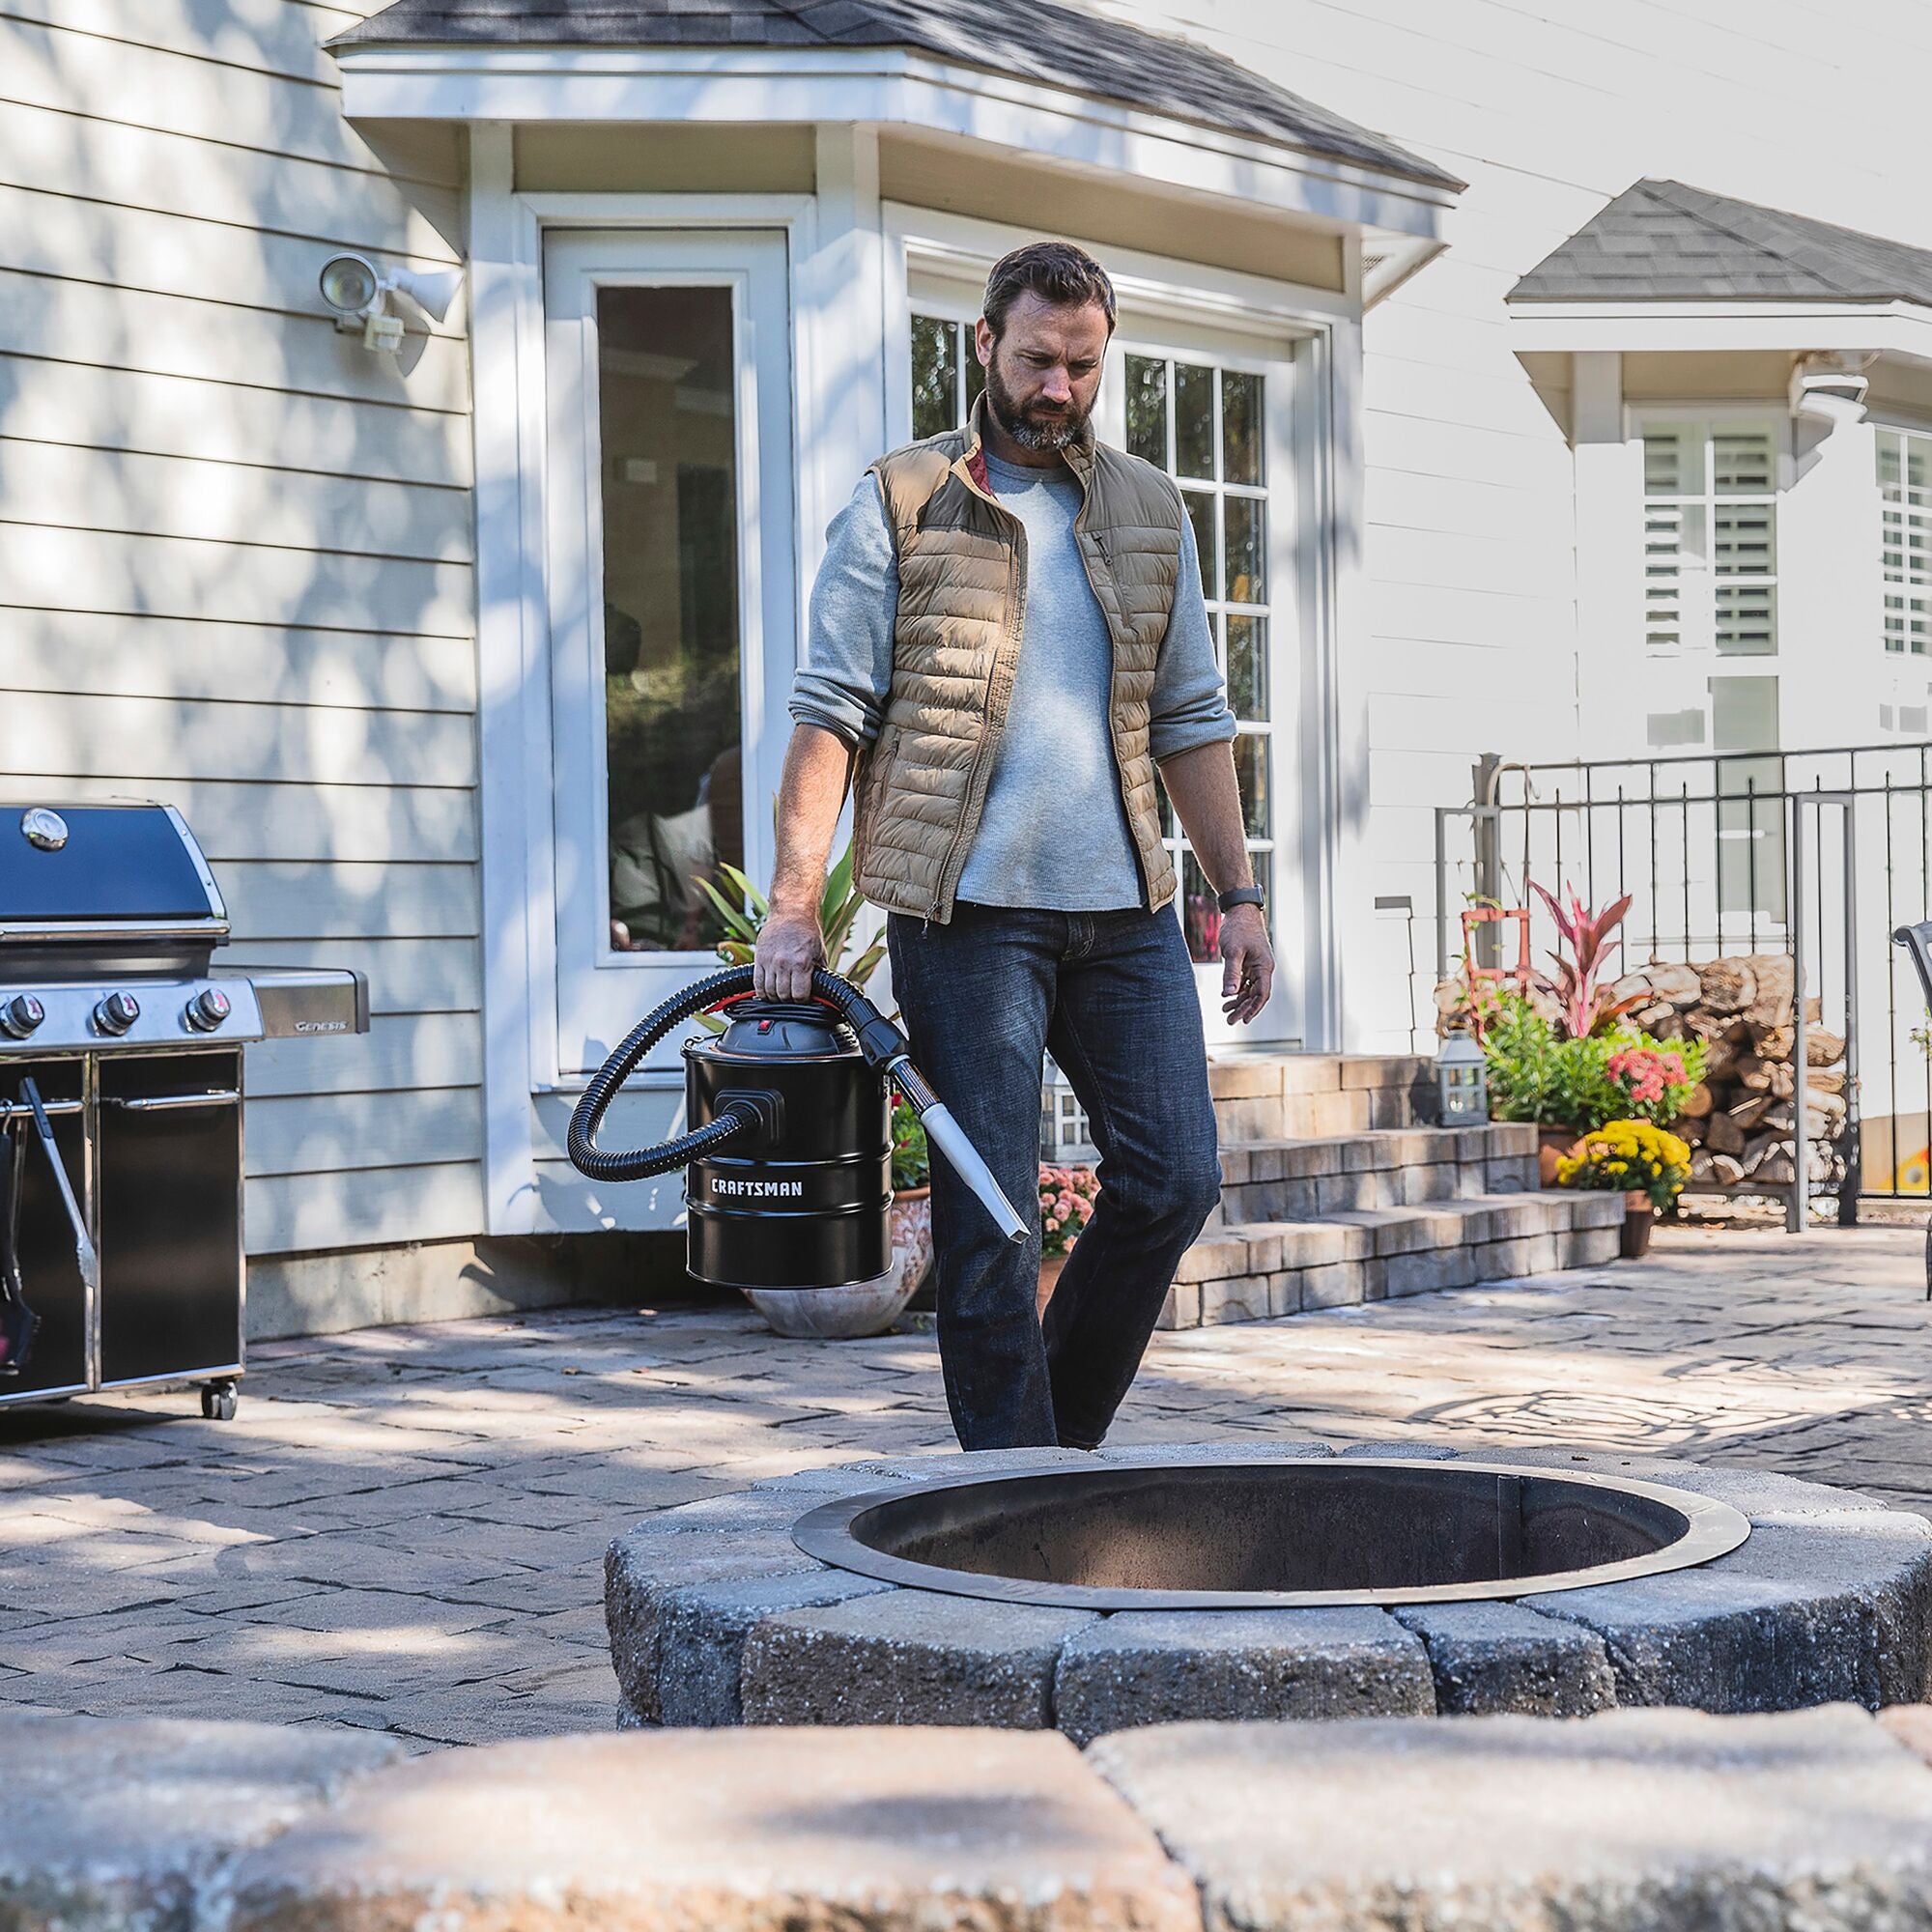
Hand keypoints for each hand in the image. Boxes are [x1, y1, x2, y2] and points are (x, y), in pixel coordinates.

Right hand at [754, 907, 825, 1001]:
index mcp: (801, 963)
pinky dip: (762, 992)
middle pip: (783, 996)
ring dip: (775, 997)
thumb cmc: (807, 932)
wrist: (791, 913)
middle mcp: (783, 963)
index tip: (804, 999)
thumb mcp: (819, 953)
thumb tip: (823, 990)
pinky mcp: (759, 958)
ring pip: (769, 991)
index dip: (803, 1001)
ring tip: (781, 995)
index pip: (799, 995)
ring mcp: (769, 961)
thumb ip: (819, 973)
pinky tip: (767, 992)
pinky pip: (757, 983)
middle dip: (789, 1001)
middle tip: (793, 998)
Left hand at [1219, 904, 1273, 1023]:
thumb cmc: (1238, 928)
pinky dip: (1236, 990)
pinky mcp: (1248, 962)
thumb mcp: (1233, 951)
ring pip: (1249, 989)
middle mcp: (1263, 967)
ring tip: (1225, 1011)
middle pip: (1255, 995)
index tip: (1244, 1019)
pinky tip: (1226, 996)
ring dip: (1238, 1001)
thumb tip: (1229, 994)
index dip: (1253, 1008)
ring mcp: (1256, 965)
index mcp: (1264, 966)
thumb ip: (1231, 973)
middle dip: (1243, 1008)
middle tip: (1230, 1021)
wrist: (1240, 910)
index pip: (1262, 994)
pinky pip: (1244, 981)